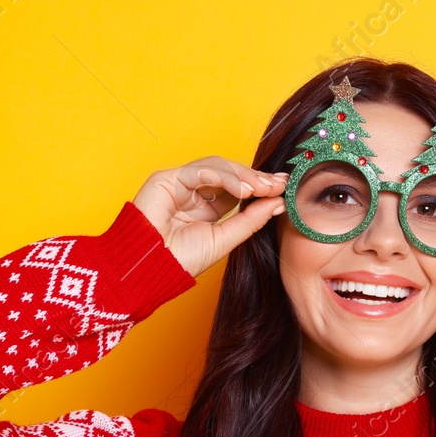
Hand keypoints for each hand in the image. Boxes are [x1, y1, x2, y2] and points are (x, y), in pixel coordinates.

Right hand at [132, 157, 288, 277]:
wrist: (151, 269)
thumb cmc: (181, 260)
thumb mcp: (226, 238)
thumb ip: (250, 220)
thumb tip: (278, 203)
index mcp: (207, 206)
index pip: (238, 188)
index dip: (260, 185)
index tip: (284, 187)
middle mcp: (194, 192)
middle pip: (230, 174)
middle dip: (256, 178)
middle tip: (278, 184)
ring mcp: (179, 183)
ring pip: (217, 167)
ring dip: (243, 176)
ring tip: (263, 188)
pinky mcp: (166, 179)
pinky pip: (200, 170)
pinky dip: (224, 178)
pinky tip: (242, 190)